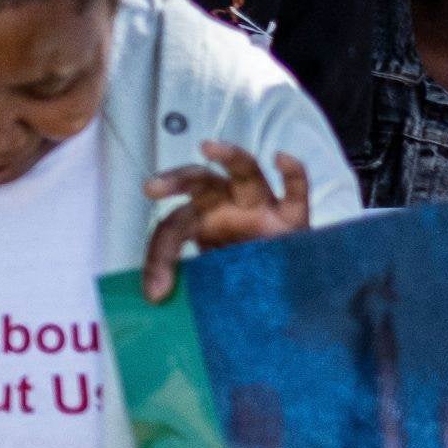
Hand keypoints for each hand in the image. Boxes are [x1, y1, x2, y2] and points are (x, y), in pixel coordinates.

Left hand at [141, 140, 311, 301]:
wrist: (285, 286)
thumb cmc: (239, 274)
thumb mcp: (208, 278)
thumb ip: (187, 281)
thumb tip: (154, 300)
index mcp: (201, 218)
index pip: (174, 225)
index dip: (160, 257)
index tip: (154, 291)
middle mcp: (228, 204)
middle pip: (199, 180)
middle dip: (175, 179)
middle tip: (151, 188)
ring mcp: (262, 206)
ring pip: (245, 172)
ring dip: (228, 157)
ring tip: (208, 147)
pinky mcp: (294, 218)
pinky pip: (296, 190)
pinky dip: (292, 172)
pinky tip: (282, 158)